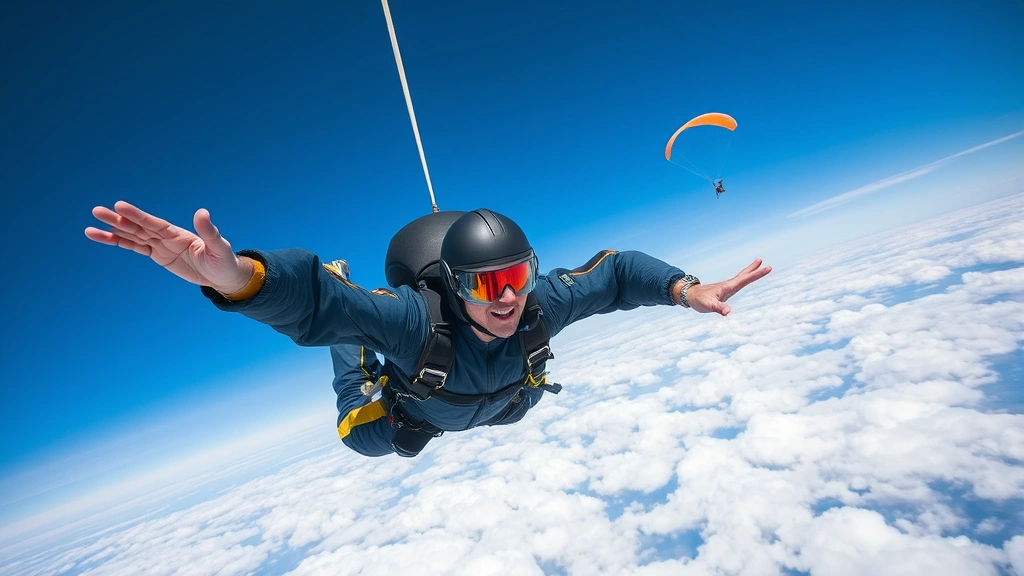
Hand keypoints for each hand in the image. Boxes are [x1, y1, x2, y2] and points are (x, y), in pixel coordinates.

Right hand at [85, 201, 252, 292]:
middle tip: (97, 211)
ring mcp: (161, 245)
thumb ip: (209, 232)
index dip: (137, 215)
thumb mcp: (220, 248)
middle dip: (118, 220)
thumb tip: (202, 212)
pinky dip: (119, 242)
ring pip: (133, 236)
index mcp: (179, 234)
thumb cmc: (224, 261)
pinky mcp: (158, 255)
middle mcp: (167, 236)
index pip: (154, 223)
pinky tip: (103, 237)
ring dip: (113, 231)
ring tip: (90, 227)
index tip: (119, 206)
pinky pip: (135, 248)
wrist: (223, 275)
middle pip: (138, 227)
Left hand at [683, 259, 770, 315]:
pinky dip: (744, 279)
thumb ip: (718, 308)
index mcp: (728, 287)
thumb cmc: (699, 300)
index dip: (756, 274)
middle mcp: (728, 285)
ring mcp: (727, 287)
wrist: (690, 295)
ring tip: (758, 264)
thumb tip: (728, 312)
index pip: (745, 279)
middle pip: (744, 275)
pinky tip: (745, 279)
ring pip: (741, 277)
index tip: (767, 268)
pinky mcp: (724, 291)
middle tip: (765, 263)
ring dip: (750, 272)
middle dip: (755, 270)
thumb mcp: (708, 305)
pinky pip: (737, 283)